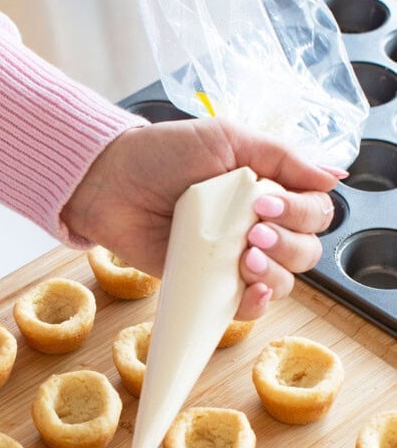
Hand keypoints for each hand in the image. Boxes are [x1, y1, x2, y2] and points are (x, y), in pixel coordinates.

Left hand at [61, 117, 339, 319]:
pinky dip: (257, 303)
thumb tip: (336, 175)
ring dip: (275, 272)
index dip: (302, 212)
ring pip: (285, 280)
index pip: (315, 211)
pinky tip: (251, 288)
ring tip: (244, 256)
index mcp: (269, 190)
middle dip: (289, 243)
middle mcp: (258, 226)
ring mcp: (234, 259)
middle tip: (253, 231)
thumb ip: (282, 157)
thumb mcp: (227, 139)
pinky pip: (247, 307)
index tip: (266, 204)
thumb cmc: (163, 155)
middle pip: (307, 249)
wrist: (111, 183)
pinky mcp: (209, 286)